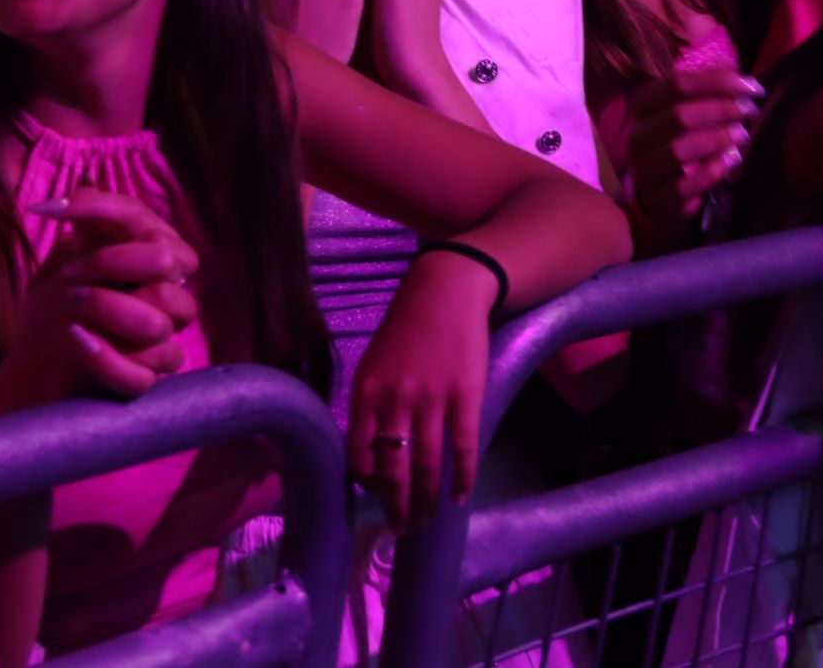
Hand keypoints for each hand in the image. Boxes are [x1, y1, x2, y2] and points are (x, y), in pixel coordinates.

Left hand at [0, 191, 198, 409]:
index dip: (96, 207)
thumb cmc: (58, 310)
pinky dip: (108, 357)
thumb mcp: (66, 261)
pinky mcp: (149, 379)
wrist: (38, 371)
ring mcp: (162, 339)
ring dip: (110, 308)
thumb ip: (86, 225)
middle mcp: (169, 294)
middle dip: (110, 261)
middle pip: (164, 262)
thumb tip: (87, 178)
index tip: (45, 209)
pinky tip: (79, 340)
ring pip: (159, 321)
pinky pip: (143, 371)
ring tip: (71, 306)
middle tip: (69, 275)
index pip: (140, 217)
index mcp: (156, 257)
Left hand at [348, 250, 495, 530]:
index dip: (366, 485)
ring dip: (426, 501)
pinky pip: (462, 448)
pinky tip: (460, 496)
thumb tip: (369, 450)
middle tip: (400, 530)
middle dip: (395, 507)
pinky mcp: (465, 397)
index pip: (358, 456)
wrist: (445, 291)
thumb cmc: (407, 328)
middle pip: (392, 470)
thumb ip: (369, 404)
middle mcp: (394, 401)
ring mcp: (431, 400)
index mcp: (366, 394)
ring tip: (426, 521)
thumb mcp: (373, 363)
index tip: (375, 500)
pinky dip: (462, 478)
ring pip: (426, 466)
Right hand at [624, 68, 763, 239]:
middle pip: (678, 114)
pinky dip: (712, 170)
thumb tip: (743, 82)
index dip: (718, 82)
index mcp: (644, 105)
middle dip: (721, 110)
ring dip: (717, 139)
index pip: (677, 84)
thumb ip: (711, 94)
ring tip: (742, 135)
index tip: (752, 88)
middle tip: (749, 112)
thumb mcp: (692, 111)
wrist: (663, 191)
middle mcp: (638, 136)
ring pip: (678, 149)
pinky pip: (683, 185)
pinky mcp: (658, 199)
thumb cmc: (685, 140)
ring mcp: (644, 169)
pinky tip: (732, 161)